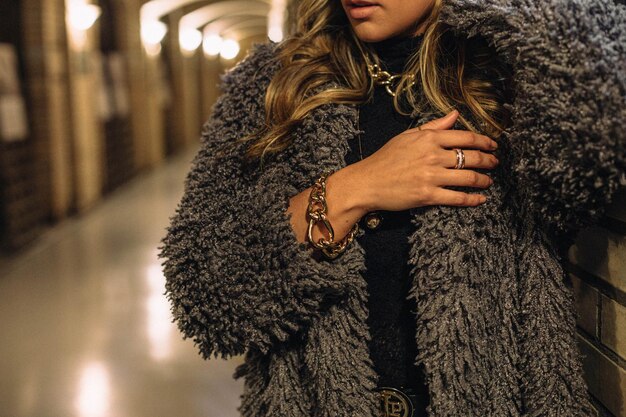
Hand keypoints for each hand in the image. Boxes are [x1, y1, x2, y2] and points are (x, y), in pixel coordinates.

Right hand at [345, 109, 499, 211]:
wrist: (367, 182)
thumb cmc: (385, 159)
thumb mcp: (407, 135)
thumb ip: (434, 126)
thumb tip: (455, 115)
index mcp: (428, 138)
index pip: (466, 137)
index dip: (484, 141)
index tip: (492, 145)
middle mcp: (432, 156)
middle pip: (471, 157)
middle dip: (488, 160)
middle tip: (495, 163)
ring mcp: (431, 176)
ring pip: (468, 178)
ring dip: (483, 180)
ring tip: (488, 181)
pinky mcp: (427, 196)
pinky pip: (457, 198)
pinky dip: (472, 199)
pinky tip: (480, 199)